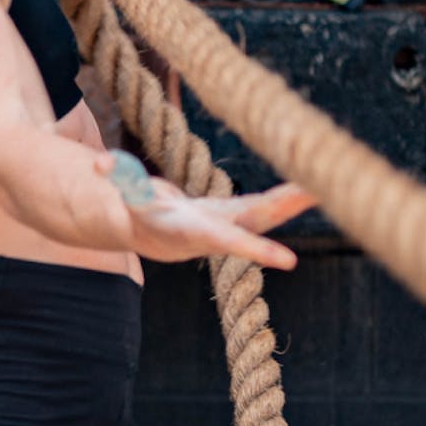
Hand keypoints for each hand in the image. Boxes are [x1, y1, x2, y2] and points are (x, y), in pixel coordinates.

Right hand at [95, 153, 316, 267]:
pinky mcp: (239, 214)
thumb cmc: (137, 214)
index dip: (255, 250)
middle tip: (318, 192)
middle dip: (285, 208)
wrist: (151, 234)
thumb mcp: (127, 199)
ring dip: (295, 198)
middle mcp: (220, 230)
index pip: (228, 241)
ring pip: (269, 211)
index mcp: (195, 231)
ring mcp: (233, 222)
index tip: (289, 261)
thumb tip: (99, 165)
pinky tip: (313, 181)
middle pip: (258, 221)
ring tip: (326, 181)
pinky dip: (289, 193)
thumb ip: (117, 179)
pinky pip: (268, 203)